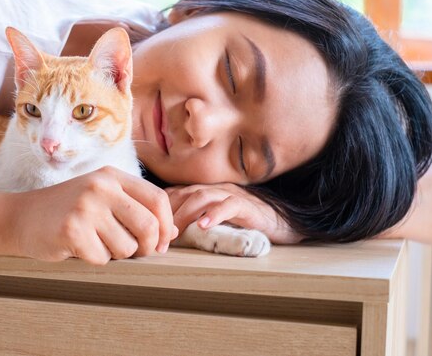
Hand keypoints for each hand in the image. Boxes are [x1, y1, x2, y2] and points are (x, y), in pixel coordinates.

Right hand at [8, 166, 177, 264]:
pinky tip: (77, 247)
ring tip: (94, 242)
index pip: (158, 199)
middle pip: (148, 226)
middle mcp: (101, 186)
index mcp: (112, 176)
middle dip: (147, 247)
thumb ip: (136, 210)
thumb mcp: (102, 199)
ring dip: (115, 255)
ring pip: (126, 247)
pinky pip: (102, 259)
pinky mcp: (71, 230)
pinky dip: (93, 260)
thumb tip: (173, 232)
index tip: (161, 244)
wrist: (20, 216)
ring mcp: (85, 207)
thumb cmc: (67, 210)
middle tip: (134, 253)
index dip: (165, 226)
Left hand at [165, 183, 302, 244]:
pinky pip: (229, 205)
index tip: (148, 230)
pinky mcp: (247, 206)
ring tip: (173, 235)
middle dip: (167, 217)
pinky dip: (214, 214)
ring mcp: (230, 195)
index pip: (174, 194)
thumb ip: (194, 223)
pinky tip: (203, 226)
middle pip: (182, 195)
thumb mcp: (214, 222)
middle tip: (157, 241)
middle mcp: (214, 189)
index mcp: (204, 192)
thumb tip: (167, 238)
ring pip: (200, 197)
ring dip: (183, 216)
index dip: (159, 210)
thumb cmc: (246, 224)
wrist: (283, 222)